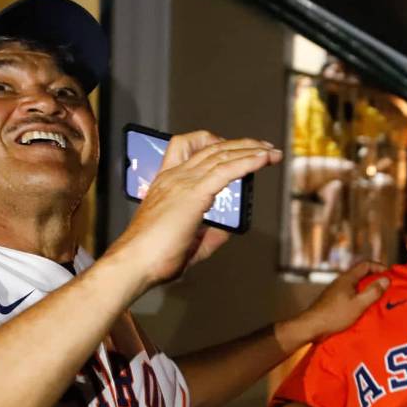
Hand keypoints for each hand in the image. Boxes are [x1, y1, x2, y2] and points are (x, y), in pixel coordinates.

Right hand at [106, 130, 282, 289]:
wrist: (136, 263)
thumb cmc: (154, 257)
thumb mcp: (189, 243)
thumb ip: (208, 235)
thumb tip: (226, 230)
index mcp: (167, 183)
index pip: (189, 148)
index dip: (215, 143)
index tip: (238, 149)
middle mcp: (174, 177)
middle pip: (211, 147)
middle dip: (242, 145)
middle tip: (265, 148)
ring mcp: (182, 182)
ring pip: (221, 154)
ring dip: (250, 150)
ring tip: (271, 152)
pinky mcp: (193, 194)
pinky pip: (225, 171)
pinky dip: (247, 162)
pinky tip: (262, 160)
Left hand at [293, 262, 389, 341]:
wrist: (311, 326)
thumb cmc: (335, 315)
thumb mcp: (358, 304)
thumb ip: (373, 292)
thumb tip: (386, 280)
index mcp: (347, 279)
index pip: (365, 265)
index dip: (379, 267)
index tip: (390, 274)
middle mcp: (341, 282)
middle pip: (361, 275)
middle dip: (375, 279)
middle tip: (387, 288)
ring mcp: (336, 292)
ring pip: (355, 286)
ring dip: (367, 290)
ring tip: (378, 299)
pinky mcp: (333, 302)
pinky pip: (350, 295)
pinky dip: (359, 298)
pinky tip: (363, 309)